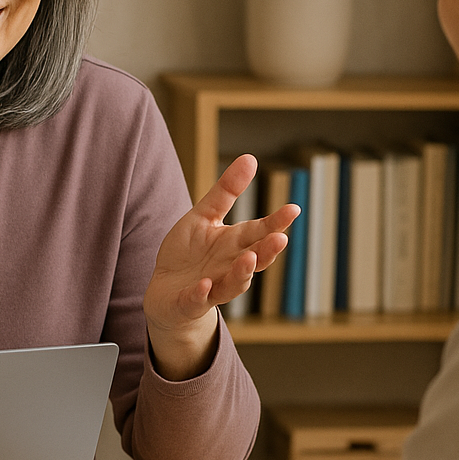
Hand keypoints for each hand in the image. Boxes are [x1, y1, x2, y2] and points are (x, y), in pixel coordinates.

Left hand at [143, 154, 297, 379]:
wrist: (165, 293)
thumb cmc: (189, 253)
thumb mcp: (203, 217)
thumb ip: (226, 192)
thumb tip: (250, 157)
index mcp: (234, 244)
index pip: (259, 232)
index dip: (276, 222)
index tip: (293, 209)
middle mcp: (229, 267)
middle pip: (254, 259)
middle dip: (267, 250)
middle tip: (280, 238)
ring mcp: (212, 287)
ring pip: (233, 284)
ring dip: (242, 273)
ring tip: (249, 258)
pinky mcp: (190, 302)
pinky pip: (197, 300)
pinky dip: (201, 294)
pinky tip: (204, 286)